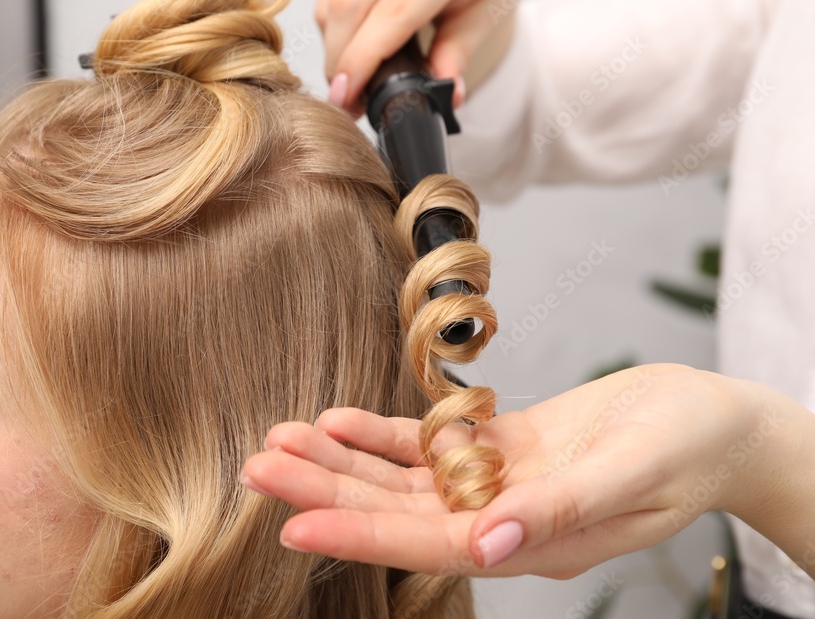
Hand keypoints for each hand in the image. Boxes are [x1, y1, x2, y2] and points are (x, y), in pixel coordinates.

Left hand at [241, 364, 771, 577]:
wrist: (712, 424)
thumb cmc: (685, 451)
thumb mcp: (630, 477)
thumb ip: (559, 512)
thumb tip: (489, 548)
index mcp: (528, 542)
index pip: (423, 545)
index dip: (356, 535)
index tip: (290, 525)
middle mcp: (498, 520)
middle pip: (394, 511)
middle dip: (324, 491)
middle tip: (256, 468)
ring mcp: (495, 485)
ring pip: (400, 477)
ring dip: (340, 460)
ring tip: (279, 440)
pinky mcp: (501, 450)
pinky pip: (429, 446)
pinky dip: (383, 434)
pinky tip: (338, 419)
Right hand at [317, 0, 531, 114]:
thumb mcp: (487, 9)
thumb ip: (458, 53)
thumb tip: (446, 98)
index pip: (394, 13)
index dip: (364, 59)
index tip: (349, 97)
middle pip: (350, 3)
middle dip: (339, 58)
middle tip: (347, 96)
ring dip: (333, 40)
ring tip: (352, 69)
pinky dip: (332, 17)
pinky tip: (350, 37)